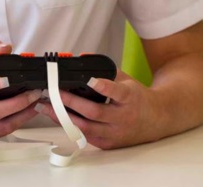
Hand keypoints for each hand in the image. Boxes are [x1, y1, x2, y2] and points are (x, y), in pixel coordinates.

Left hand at [35, 70, 152, 148]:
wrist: (157, 120)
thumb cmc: (137, 98)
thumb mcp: (126, 80)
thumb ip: (105, 71)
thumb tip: (82, 59)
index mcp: (130, 98)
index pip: (117, 92)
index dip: (104, 87)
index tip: (91, 81)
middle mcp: (123, 118)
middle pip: (95, 112)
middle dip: (70, 102)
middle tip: (53, 92)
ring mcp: (116, 133)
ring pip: (86, 128)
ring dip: (63, 117)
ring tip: (46, 106)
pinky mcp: (109, 143)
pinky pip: (85, 136)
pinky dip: (69, 126)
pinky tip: (56, 117)